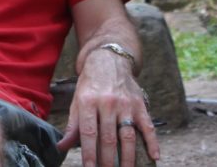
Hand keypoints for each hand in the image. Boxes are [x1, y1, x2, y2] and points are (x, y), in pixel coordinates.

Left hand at [56, 51, 159, 166]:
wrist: (109, 59)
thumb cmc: (90, 84)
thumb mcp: (77, 100)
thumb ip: (72, 125)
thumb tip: (61, 146)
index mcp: (88, 102)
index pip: (89, 133)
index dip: (89, 154)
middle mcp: (107, 103)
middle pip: (109, 138)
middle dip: (108, 160)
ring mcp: (126, 104)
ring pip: (128, 136)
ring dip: (128, 157)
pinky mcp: (140, 105)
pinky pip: (148, 126)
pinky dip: (152, 142)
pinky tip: (155, 157)